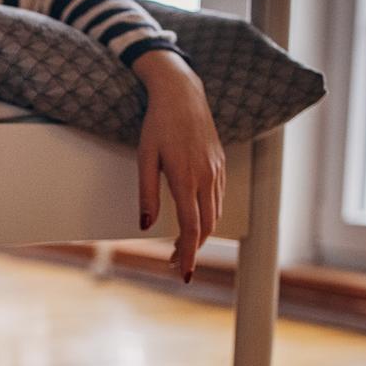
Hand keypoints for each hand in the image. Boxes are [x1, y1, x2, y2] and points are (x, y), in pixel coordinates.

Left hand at [131, 51, 224, 282]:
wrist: (182, 93)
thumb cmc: (157, 123)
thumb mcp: (145, 158)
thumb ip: (147, 194)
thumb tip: (146, 225)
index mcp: (186, 178)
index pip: (191, 228)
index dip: (187, 254)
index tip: (182, 273)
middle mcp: (206, 177)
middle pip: (206, 226)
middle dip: (192, 250)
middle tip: (174, 264)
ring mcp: (216, 170)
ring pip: (214, 214)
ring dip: (200, 235)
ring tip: (180, 247)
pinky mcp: (219, 163)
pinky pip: (218, 197)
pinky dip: (208, 216)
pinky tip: (196, 220)